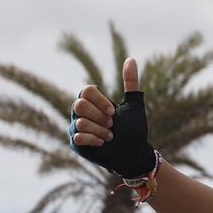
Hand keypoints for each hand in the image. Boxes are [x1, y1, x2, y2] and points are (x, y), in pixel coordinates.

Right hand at [70, 57, 156, 179]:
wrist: (135, 153)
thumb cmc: (134, 129)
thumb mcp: (134, 104)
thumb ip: (131, 82)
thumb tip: (131, 59)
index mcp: (93, 101)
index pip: (86, 91)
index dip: (100, 101)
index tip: (113, 111)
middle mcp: (82, 113)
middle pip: (79, 105)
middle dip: (99, 116)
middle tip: (112, 124)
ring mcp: (77, 128)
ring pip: (80, 122)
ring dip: (101, 130)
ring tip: (111, 136)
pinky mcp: (77, 144)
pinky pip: (78, 136)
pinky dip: (93, 139)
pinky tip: (103, 142)